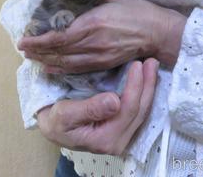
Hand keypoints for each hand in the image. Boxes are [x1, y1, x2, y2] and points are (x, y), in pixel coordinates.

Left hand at [18, 0, 185, 73]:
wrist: (156, 32)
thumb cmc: (135, 11)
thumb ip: (87, 3)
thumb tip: (69, 3)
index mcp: (92, 23)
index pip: (57, 36)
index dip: (38, 41)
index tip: (23, 39)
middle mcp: (92, 42)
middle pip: (57, 52)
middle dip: (37, 52)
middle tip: (22, 49)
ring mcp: (98, 56)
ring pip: (65, 63)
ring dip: (45, 61)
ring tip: (31, 58)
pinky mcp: (104, 64)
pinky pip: (77, 70)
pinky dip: (61, 69)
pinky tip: (50, 68)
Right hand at [37, 59, 158, 154]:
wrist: (51, 127)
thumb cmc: (54, 120)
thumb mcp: (64, 114)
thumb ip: (90, 109)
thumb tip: (114, 101)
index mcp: (106, 140)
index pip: (128, 110)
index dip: (135, 87)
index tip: (136, 64)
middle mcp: (118, 142)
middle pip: (140, 111)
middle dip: (148, 85)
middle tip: (151, 61)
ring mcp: (121, 137)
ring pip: (142, 111)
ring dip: (148, 88)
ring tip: (151, 66)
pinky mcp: (121, 130)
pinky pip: (137, 111)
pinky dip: (142, 93)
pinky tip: (145, 79)